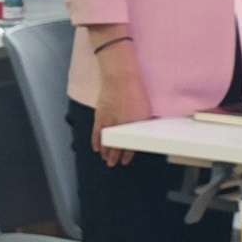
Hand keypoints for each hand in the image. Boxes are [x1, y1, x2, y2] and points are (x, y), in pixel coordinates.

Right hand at [89, 39, 147, 166]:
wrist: (121, 77)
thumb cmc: (136, 90)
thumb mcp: (145, 108)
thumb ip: (144, 121)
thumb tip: (144, 129)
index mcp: (135, 125)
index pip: (130, 145)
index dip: (128, 154)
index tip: (125, 160)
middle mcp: (122, 126)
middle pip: (117, 145)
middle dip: (114, 156)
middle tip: (112, 163)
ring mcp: (110, 121)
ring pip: (106, 141)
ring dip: (105, 151)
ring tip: (105, 158)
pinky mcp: (100, 115)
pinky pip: (97, 132)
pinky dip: (96, 140)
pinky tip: (96, 148)